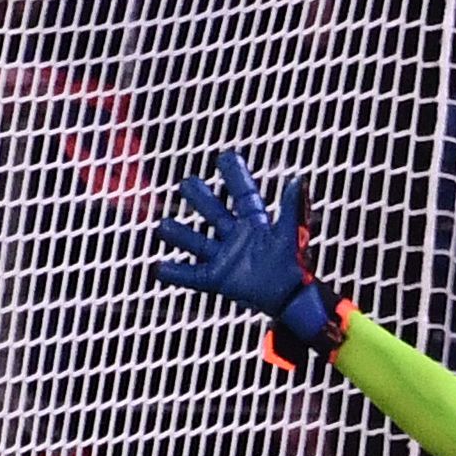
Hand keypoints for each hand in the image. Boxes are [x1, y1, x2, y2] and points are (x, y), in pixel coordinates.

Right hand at [152, 149, 347, 372]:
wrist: (293, 299)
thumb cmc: (295, 266)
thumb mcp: (292, 233)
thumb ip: (293, 208)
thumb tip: (298, 179)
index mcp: (256, 225)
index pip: (243, 194)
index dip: (235, 176)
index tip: (227, 156)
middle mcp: (238, 238)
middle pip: (214, 213)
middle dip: (200, 198)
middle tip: (186, 182)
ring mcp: (226, 258)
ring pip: (197, 242)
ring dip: (179, 234)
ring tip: (162, 225)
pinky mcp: (218, 280)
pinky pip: (192, 276)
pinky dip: (174, 273)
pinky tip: (157, 267)